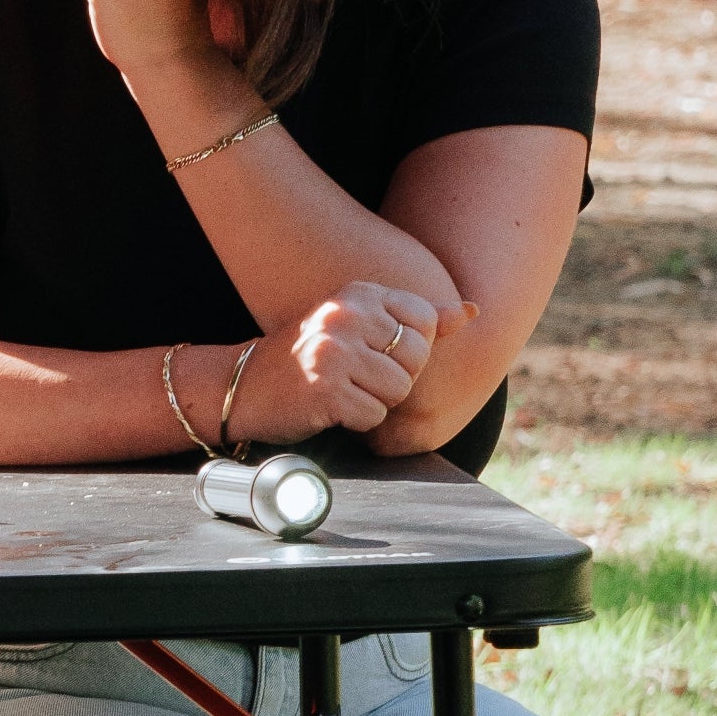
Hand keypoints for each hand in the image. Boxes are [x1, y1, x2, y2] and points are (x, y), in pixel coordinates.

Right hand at [240, 285, 459, 440]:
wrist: (243, 386)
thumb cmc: (308, 358)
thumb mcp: (359, 326)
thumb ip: (415, 320)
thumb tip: (472, 310)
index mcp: (358, 293)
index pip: (424, 322)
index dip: (408, 349)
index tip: (373, 353)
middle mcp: (346, 315)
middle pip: (416, 358)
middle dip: (393, 379)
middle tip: (355, 377)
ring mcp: (334, 352)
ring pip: (399, 390)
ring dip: (375, 402)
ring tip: (341, 391)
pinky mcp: (325, 389)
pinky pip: (374, 416)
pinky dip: (356, 422)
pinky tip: (329, 408)